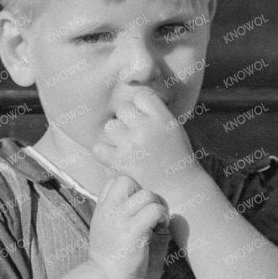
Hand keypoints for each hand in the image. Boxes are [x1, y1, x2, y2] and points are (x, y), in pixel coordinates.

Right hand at [85, 171, 167, 278]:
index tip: (136, 206)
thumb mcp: (103, 228)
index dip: (130, 188)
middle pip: (129, 180)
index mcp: (101, 209)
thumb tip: (134, 202)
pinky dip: (162, 216)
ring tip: (158, 220)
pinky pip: (155, 210)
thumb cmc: (109, 257)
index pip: (115, 180)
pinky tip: (161, 227)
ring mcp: (120, 220)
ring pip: (146, 194)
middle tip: (149, 211)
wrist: (104, 278)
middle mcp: (109, 210)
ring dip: (157, 205)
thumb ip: (113, 213)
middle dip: (144, 193)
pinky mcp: (134, 231)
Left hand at [91, 87, 200, 201]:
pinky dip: (103, 152)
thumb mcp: (172, 127)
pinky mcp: (121, 162)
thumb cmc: (176, 155)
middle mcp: (146, 128)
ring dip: (116, 135)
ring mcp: (132, 145)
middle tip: (135, 135)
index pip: (140, 96)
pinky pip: (98, 148)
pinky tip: (113, 156)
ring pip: (110, 126)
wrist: (179, 187)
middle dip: (127, 120)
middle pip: (123, 109)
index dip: (140, 107)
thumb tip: (134, 91)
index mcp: (162, 117)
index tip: (145, 119)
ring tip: (127, 146)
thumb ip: (154, 111)